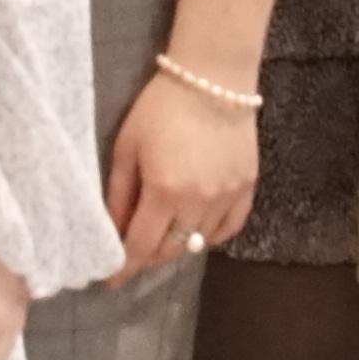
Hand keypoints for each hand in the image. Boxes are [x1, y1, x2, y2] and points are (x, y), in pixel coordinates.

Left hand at [106, 62, 258, 276]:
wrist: (213, 78)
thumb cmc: (161, 107)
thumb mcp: (127, 148)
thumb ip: (119, 194)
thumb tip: (114, 231)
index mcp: (165, 191)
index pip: (141, 247)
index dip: (124, 268)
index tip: (111, 281)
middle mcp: (199, 202)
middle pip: (171, 249)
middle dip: (149, 256)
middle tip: (135, 250)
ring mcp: (227, 197)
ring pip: (199, 241)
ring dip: (177, 243)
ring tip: (163, 232)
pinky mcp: (247, 187)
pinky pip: (229, 228)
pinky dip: (209, 235)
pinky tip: (196, 227)